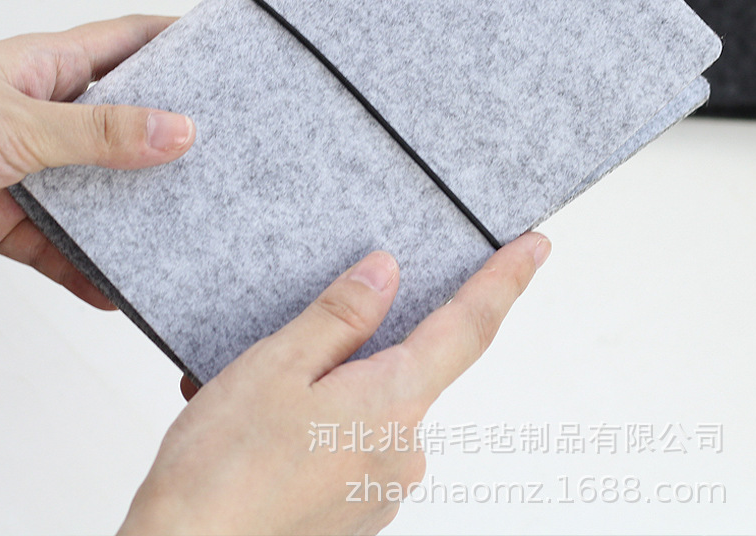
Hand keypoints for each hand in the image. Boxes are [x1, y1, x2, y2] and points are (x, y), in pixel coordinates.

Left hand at [0, 17, 194, 307]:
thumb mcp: (15, 122)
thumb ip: (99, 133)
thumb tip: (179, 131)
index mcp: (47, 66)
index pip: (129, 40)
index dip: (176, 39)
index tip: (224, 52)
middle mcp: (44, 113)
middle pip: (124, 120)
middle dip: (169, 136)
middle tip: (222, 152)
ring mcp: (27, 167)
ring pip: (96, 189)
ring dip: (131, 213)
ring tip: (181, 228)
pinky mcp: (5, 218)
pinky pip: (57, 245)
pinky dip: (84, 269)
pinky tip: (113, 289)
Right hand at [120, 231, 550, 535]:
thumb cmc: (219, 473)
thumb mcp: (275, 367)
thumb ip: (340, 318)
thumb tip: (386, 272)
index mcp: (391, 404)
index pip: (469, 326)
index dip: (505, 281)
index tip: (536, 246)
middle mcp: (403, 450)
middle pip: (402, 367)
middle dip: (353, 351)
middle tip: (281, 358)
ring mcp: (383, 487)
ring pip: (368, 406)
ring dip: (323, 393)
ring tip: (250, 405)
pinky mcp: (358, 511)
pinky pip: (351, 444)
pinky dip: (317, 427)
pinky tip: (265, 437)